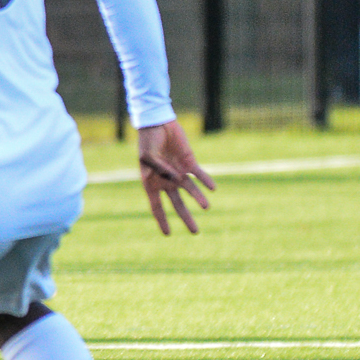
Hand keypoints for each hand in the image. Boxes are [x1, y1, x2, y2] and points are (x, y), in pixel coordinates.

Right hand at [137, 120, 214, 234]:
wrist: (158, 125)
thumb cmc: (147, 141)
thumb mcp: (148, 156)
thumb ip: (160, 168)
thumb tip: (174, 178)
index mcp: (151, 183)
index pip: (157, 207)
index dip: (162, 220)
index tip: (168, 234)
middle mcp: (166, 181)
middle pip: (177, 204)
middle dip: (186, 218)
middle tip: (195, 232)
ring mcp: (178, 173)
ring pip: (190, 190)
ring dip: (198, 198)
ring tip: (206, 207)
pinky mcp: (189, 163)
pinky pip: (199, 174)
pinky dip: (206, 181)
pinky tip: (212, 188)